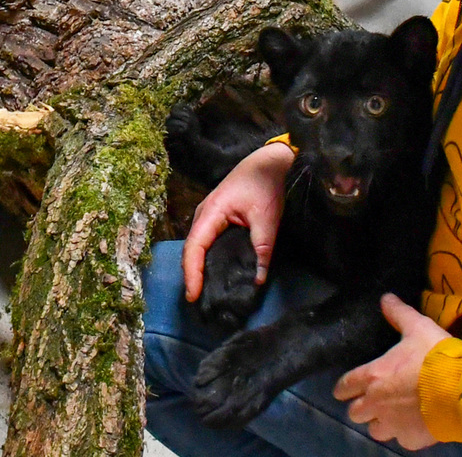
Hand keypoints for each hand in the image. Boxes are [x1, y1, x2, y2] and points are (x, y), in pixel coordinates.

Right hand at [183, 141, 293, 301]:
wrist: (270, 161)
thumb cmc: (265, 184)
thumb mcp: (267, 217)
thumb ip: (262, 248)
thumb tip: (259, 278)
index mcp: (211, 212)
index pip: (194, 248)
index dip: (192, 273)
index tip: (193, 295)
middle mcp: (204, 214)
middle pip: (191, 249)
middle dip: (191, 275)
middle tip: (197, 300)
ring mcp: (208, 215)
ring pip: (197, 246)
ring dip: (197, 267)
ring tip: (202, 291)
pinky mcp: (216, 217)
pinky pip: (205, 241)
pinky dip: (205, 258)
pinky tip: (212, 272)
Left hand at [334, 293, 451, 449]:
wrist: (460, 389)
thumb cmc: (435, 356)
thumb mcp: (418, 328)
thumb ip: (399, 314)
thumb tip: (385, 298)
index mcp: (373, 376)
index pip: (344, 386)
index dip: (344, 387)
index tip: (347, 388)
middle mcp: (376, 403)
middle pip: (355, 413)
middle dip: (362, 406)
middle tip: (375, 399)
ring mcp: (392, 424)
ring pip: (374, 430)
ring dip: (380, 422)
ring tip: (394, 414)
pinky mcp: (409, 440)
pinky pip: (400, 439)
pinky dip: (404, 432)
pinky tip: (415, 424)